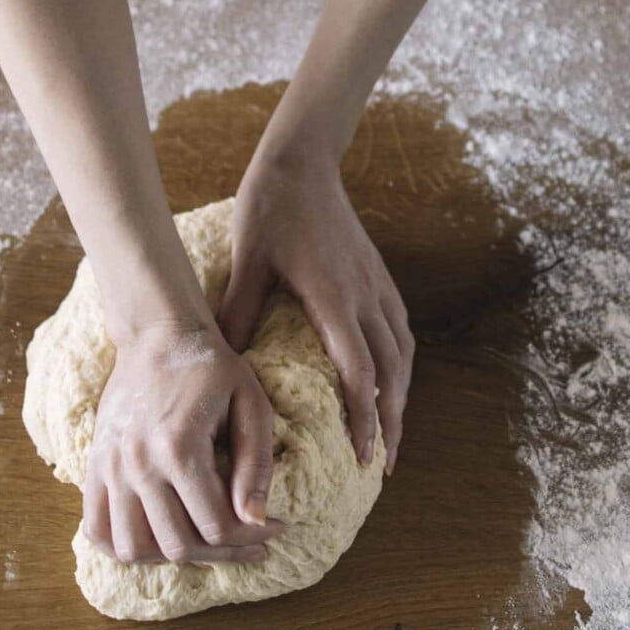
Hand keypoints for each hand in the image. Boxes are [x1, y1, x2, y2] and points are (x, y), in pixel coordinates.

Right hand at [83, 321, 283, 564]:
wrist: (157, 334)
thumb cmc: (212, 368)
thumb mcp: (251, 404)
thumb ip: (255, 464)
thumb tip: (257, 520)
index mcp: (178, 446)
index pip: (216, 525)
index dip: (252, 536)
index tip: (275, 527)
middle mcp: (137, 463)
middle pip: (178, 545)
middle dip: (222, 552)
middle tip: (249, 540)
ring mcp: (110, 467)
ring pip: (133, 548)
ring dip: (171, 555)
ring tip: (204, 541)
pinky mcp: (94, 466)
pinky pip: (96, 529)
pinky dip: (124, 546)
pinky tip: (157, 538)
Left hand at [217, 150, 414, 471]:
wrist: (303, 163)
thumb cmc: (270, 210)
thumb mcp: (248, 261)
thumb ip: (240, 312)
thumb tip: (226, 368)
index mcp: (334, 297)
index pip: (359, 370)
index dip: (364, 416)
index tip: (363, 455)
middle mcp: (366, 295)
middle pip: (392, 371)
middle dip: (389, 421)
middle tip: (382, 465)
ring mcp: (378, 285)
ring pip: (403, 353)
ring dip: (400, 397)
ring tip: (390, 435)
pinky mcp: (379, 277)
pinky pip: (400, 331)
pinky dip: (401, 365)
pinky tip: (392, 382)